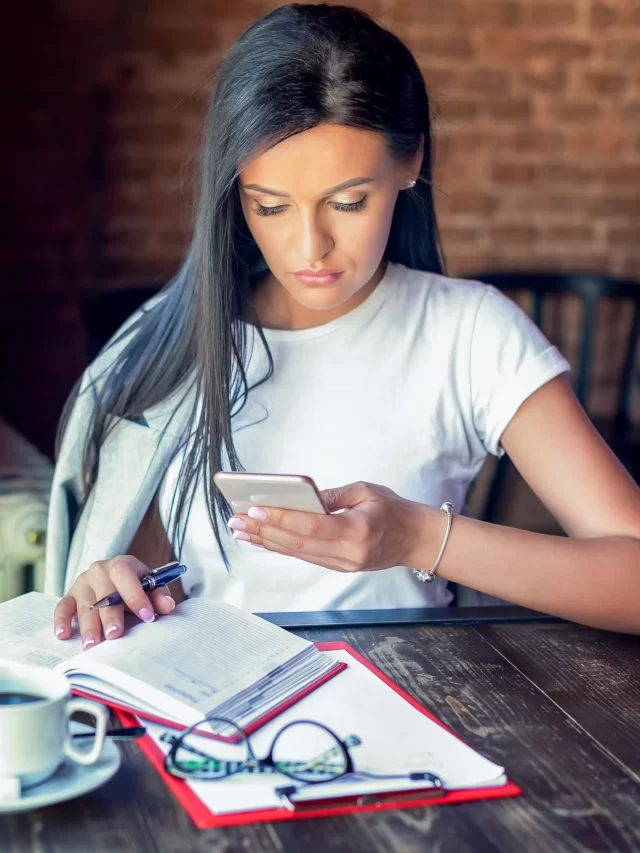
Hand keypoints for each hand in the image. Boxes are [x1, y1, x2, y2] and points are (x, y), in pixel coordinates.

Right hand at [53, 555, 176, 647]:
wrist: (116, 580)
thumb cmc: (135, 586)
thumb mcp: (151, 586)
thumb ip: (159, 596)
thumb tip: (167, 606)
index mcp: (121, 565)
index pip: (125, 575)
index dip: (136, 596)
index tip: (147, 616)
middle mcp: (98, 571)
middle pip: (103, 594)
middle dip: (110, 616)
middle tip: (115, 635)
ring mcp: (82, 583)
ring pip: (84, 605)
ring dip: (88, 626)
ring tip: (92, 645)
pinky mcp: (69, 596)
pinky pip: (62, 607)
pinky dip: (61, 621)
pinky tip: (64, 634)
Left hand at [227, 481, 431, 572]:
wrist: (415, 539)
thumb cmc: (394, 511)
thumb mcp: (366, 491)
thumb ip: (334, 495)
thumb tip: (302, 496)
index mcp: (357, 532)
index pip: (311, 527)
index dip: (281, 519)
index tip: (256, 510)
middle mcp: (347, 554)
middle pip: (298, 544)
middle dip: (264, 531)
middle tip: (237, 519)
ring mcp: (342, 565)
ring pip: (297, 553)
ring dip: (267, 541)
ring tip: (240, 529)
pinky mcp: (337, 567)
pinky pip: (304, 556)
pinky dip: (281, 547)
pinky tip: (263, 538)